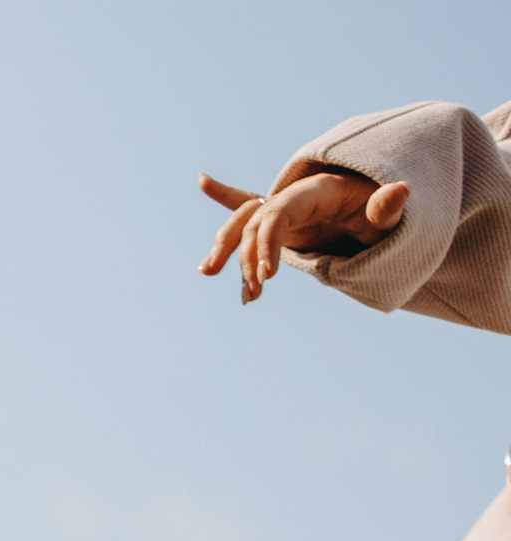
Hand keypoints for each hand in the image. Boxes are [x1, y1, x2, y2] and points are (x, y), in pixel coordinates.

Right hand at [198, 169, 407, 302]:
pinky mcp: (279, 226)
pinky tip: (202, 191)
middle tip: (253, 289)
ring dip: (227, 250)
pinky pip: (246, 214)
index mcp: (315, 192)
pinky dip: (225, 205)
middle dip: (244, 254)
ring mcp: (284, 211)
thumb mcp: (388, 216)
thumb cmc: (384, 214)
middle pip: (255, 219)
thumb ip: (387, 208)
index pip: (279, 213)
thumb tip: (400, 190)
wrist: (381, 212)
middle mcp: (293, 197)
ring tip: (213, 277)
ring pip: (244, 224)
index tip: (268, 276)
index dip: (268, 242)